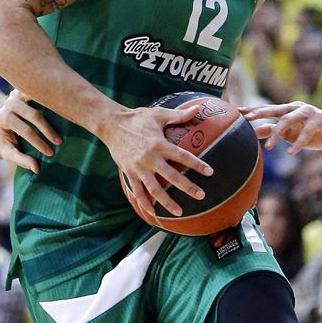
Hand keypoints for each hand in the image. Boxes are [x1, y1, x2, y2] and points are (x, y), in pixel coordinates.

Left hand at [0, 89, 61, 172]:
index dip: (38, 142)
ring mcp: (20, 93)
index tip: (50, 153)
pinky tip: (65, 108)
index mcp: (4, 117)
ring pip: (40, 100)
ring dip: (54, 110)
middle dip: (47, 130)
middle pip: (34, 115)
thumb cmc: (4, 140)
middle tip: (59, 142)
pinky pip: (42, 92)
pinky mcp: (28, 89)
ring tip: (68, 122)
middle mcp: (11, 102)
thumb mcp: (6, 152)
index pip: (24, 129)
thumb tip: (37, 169)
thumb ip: (20, 160)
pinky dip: (53, 99)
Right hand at [99, 105, 212, 220]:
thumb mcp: (158, 114)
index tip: (210, 172)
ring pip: (155, 190)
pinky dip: (145, 204)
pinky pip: (138, 192)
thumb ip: (179, 115)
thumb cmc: (137, 118)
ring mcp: (139, 168)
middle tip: (201, 196)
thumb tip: (198, 108)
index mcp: (159, 144)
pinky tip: (153, 213)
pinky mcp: (129, 173)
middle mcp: (150, 158)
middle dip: (188, 187)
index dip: (197, 165)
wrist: (111, 125)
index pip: (183, 156)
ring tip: (180, 211)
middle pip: (172, 177)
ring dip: (168, 202)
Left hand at [240, 102, 321, 153]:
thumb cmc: (313, 132)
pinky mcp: (320, 119)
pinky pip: (307, 131)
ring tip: (269, 148)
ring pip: (289, 119)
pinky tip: (292, 152)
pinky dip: (299, 142)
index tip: (237, 111)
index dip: (252, 110)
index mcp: (288, 109)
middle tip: (247, 119)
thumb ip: (273, 131)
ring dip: (277, 133)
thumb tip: (254, 132)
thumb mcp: (290, 134)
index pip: (267, 108)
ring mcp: (309, 112)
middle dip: (260, 113)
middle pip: (275, 109)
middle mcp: (296, 107)